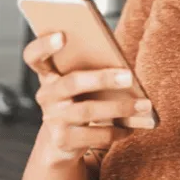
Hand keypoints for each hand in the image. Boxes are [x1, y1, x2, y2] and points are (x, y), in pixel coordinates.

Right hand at [22, 32, 151, 164]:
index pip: (34, 56)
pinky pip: (95, 135)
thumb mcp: (82, 83)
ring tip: (145, 105)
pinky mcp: (62, 141)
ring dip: (121, 107)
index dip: (44, 45)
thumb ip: (92, 69)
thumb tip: (125, 67)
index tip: (63, 35)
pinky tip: (131, 128)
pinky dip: (116, 131)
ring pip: (89, 110)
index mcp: (49, 74)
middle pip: (73, 82)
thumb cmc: (80, 100)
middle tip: (130, 76)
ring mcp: (52, 119)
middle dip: (104, 78)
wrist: (61, 144)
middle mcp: (46, 95)